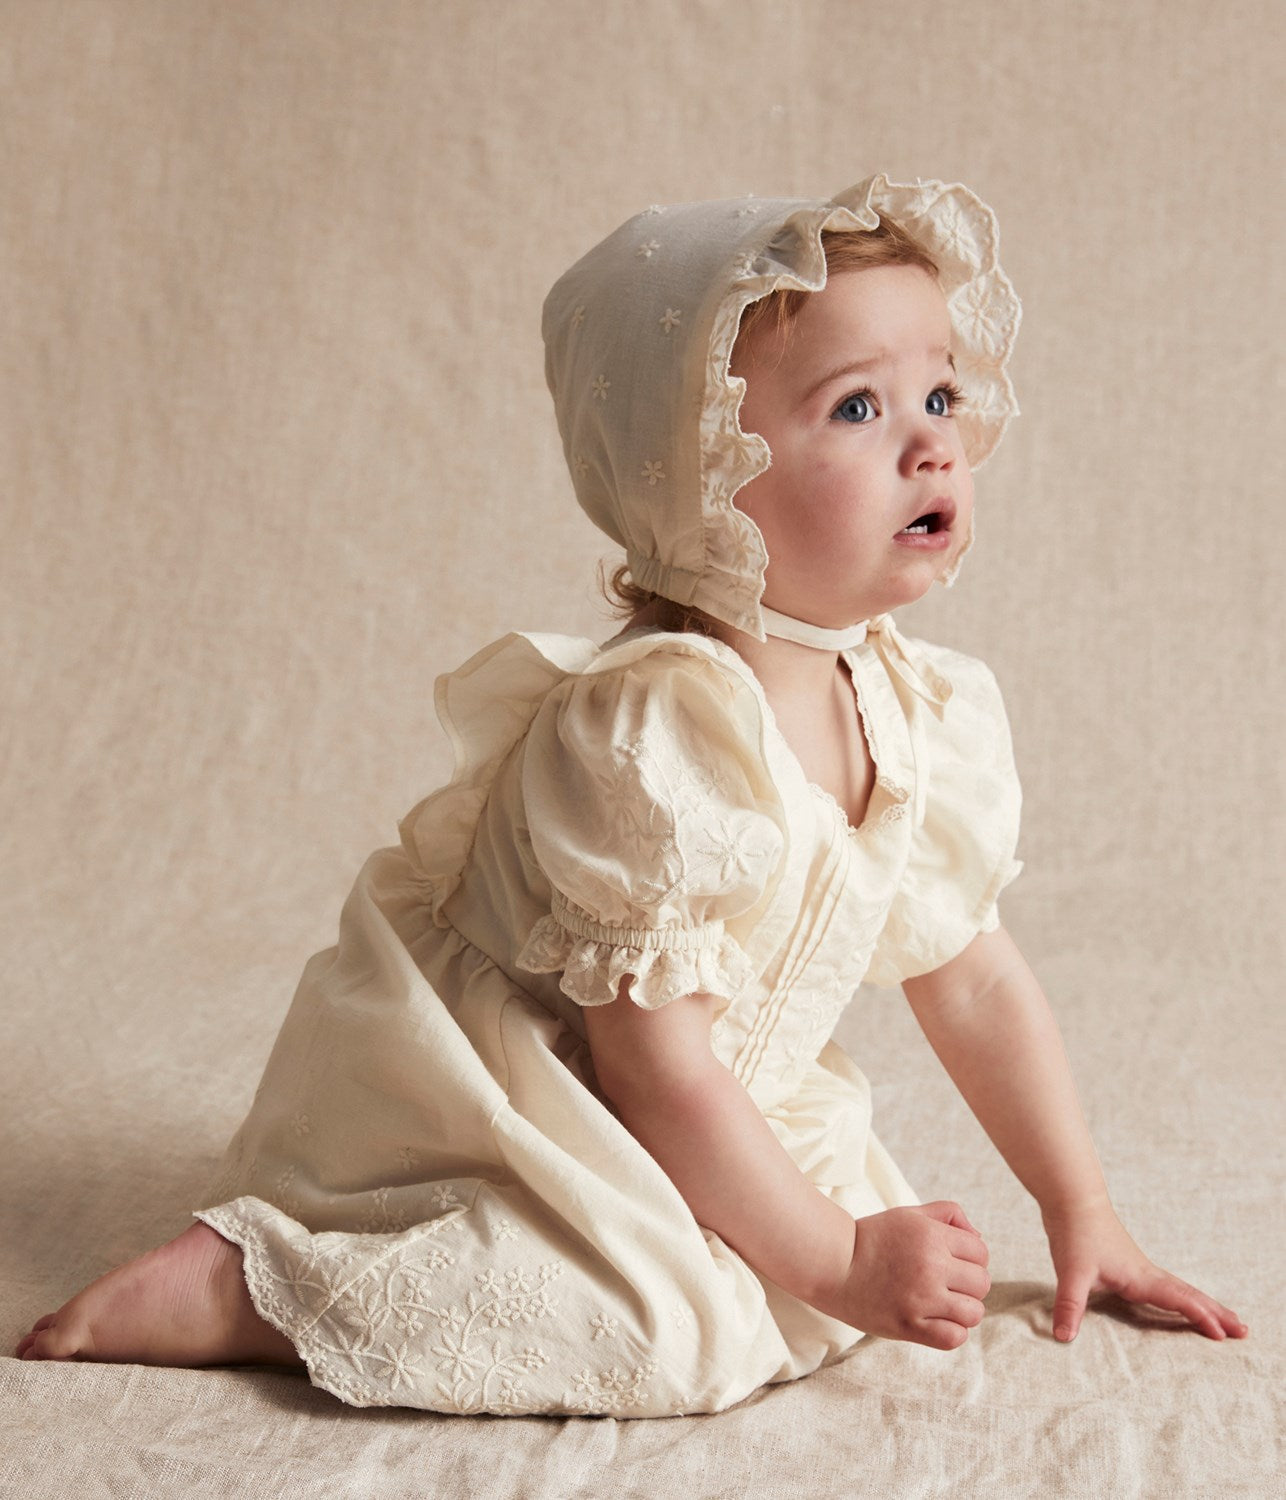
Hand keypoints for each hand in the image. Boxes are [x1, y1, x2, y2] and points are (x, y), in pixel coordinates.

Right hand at [815, 1201, 990, 1350]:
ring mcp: (921, 1298)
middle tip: (945, 1285)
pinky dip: (951, 1332)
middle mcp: (930, 1265)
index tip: (952, 1264)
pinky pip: (954, 1337)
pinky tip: (935, 1322)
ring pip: (974, 1312)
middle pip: (981, 1283)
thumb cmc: (873, 1238)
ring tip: (942, 1305)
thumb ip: (947, 1214)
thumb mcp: (909, 1214)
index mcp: (931, 1235)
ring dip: (963, 1310)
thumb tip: (979, 1236)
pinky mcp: (909, 1326)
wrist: (832, 1264)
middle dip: (969, 1284)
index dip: (970, 1258)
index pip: (981, 1252)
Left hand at [1043, 1199, 1248, 1342]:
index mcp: (1139, 1277)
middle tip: (1243, 1330)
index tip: (1222, 1334)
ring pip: (1179, 1289)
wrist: (1072, 1199)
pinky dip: (1181, 1296)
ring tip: (1225, 1318)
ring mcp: (1139, 1268)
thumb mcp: (1070, 1272)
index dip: (1199, 1316)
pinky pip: (1165, 1286)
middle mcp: (1145, 1273)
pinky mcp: (1129, 1264)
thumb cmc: (1075, 1233)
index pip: (1177, 1299)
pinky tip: (1179, 1301)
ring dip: (1203, 1304)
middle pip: (1188, 1294)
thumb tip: (1063, 1338)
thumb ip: (1069, 1305)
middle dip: (1215, 1313)